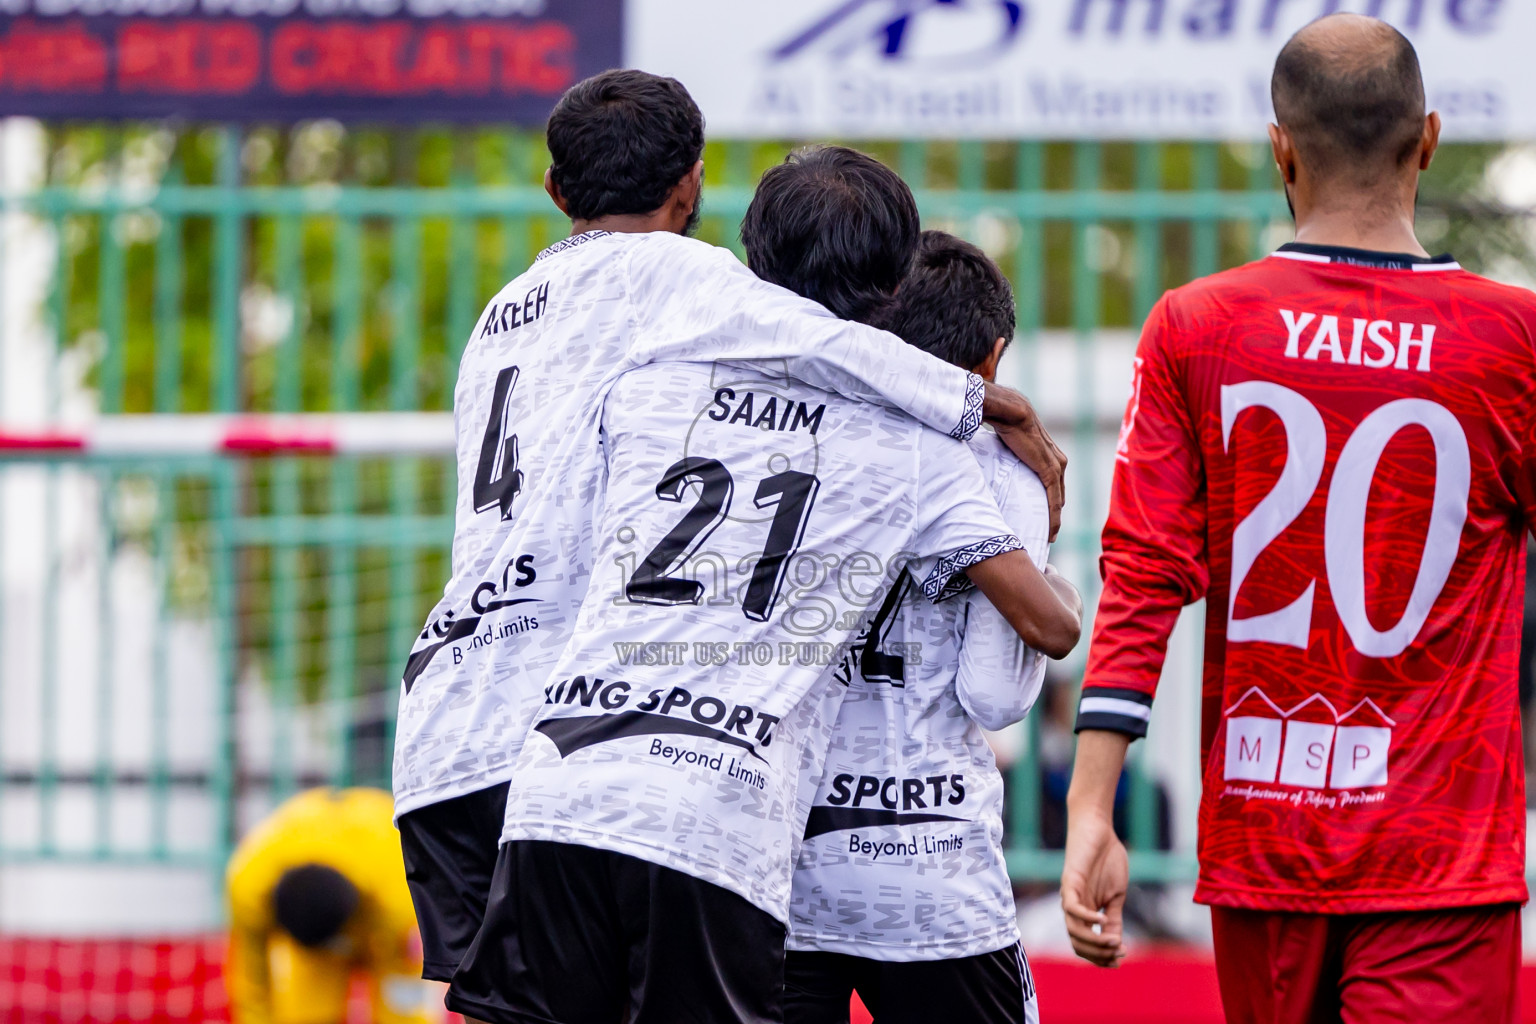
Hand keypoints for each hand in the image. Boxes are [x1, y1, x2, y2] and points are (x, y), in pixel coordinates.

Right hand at [982, 384, 1066, 540]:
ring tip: (1049, 536)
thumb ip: (1007, 450)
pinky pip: (1053, 500)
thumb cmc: (1005, 420)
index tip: (1042, 514)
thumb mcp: (1009, 440)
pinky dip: (1053, 518)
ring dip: (1054, 520)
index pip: (1053, 482)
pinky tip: (1051, 532)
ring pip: (1058, 500)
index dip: (1049, 499)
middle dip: (1053, 512)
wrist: (1010, 411)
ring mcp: (1055, 466)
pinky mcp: (1049, 471)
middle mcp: (1057, 460)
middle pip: (1057, 493)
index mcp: (1049, 453)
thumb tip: (990, 452)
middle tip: (1046, 531)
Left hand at [1060, 810, 1128, 966]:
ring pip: (1074, 931)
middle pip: (1078, 943)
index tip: (1121, 959)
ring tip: (1114, 942)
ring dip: (1094, 942)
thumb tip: (1116, 943)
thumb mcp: (1116, 895)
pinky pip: (1073, 908)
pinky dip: (1088, 919)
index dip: (1101, 957)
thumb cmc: (1107, 859)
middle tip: (1119, 954)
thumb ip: (1114, 918)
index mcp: (1086, 913)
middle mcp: (1075, 908)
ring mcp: (1071, 895)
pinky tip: (1104, 920)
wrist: (1098, 829)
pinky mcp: (1069, 881)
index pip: (1086, 945)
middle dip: (1099, 954)